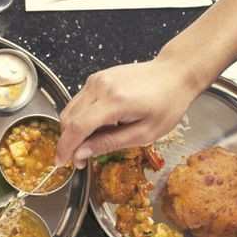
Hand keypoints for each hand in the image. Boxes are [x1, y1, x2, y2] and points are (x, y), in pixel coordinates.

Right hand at [56, 58, 200, 168]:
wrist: (174, 73)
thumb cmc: (167, 103)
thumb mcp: (144, 133)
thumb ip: (109, 143)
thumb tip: (81, 153)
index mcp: (115, 101)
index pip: (78, 127)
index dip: (66, 147)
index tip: (62, 162)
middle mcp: (101, 87)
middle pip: (69, 118)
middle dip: (68, 141)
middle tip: (79, 159)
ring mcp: (96, 80)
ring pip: (70, 109)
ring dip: (73, 129)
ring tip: (90, 143)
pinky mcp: (96, 78)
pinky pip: (78, 101)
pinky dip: (80, 117)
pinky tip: (97, 126)